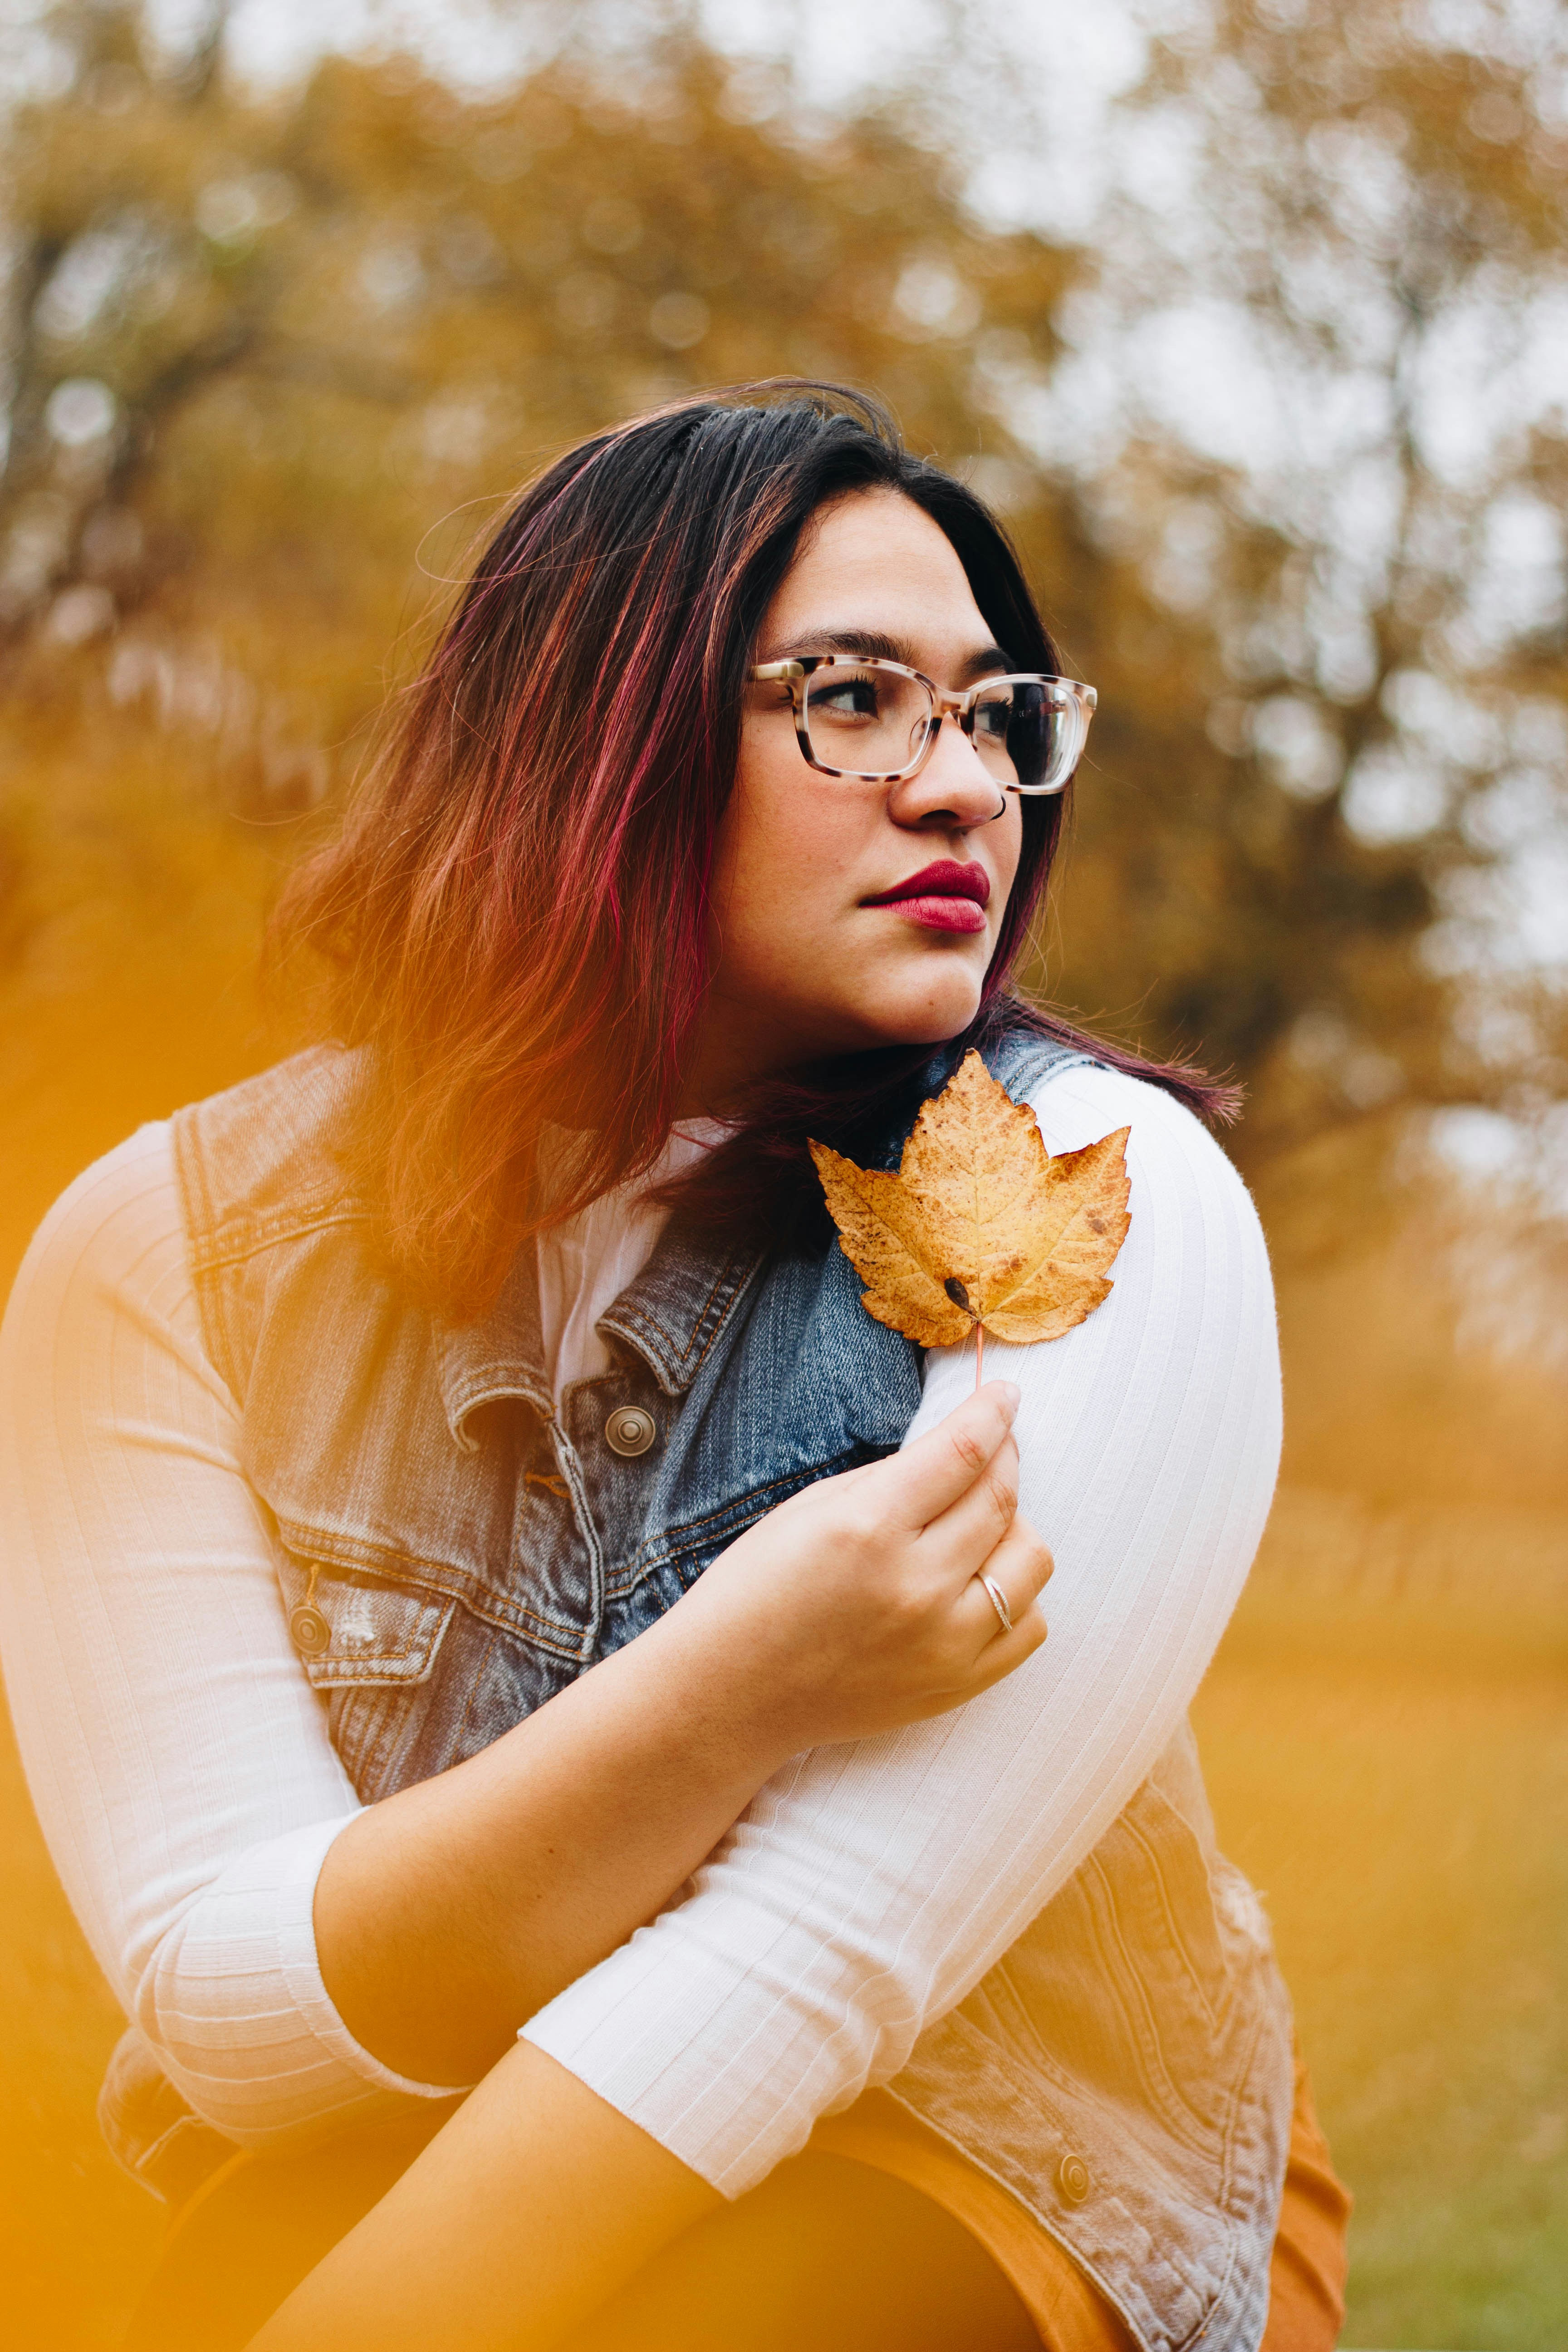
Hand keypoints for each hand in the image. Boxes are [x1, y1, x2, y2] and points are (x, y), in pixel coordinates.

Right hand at [659, 1380, 1051, 1753]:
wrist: (732, 1693)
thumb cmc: (758, 1589)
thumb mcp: (812, 1508)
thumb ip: (894, 1476)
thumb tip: (964, 1445)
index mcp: (869, 1527)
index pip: (964, 1451)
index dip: (994, 1411)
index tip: (1005, 1395)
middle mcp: (916, 1585)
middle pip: (1002, 1498)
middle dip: (1006, 1458)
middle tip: (995, 1447)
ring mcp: (944, 1643)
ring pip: (1031, 1560)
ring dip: (1015, 1526)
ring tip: (980, 1523)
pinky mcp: (957, 1685)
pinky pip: (1029, 1625)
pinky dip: (1016, 1594)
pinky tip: (981, 1581)